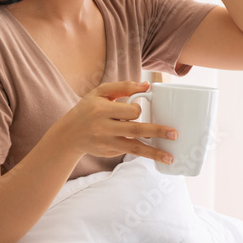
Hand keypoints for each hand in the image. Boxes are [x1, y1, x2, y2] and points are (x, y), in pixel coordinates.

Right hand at [58, 80, 177, 165]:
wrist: (68, 135)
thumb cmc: (87, 109)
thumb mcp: (100, 93)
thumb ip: (123, 87)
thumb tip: (147, 85)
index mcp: (102, 109)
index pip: (130, 111)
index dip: (138, 110)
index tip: (139, 110)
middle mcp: (104, 128)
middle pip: (135, 130)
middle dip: (156, 132)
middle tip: (174, 134)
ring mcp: (106, 143)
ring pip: (133, 147)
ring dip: (153, 153)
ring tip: (170, 157)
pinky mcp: (109, 153)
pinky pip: (128, 151)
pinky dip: (143, 152)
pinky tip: (156, 154)